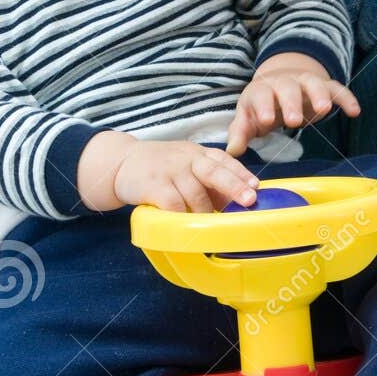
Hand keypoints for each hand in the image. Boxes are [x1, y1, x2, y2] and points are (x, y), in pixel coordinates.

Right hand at [114, 141, 260, 211]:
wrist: (121, 161)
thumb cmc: (160, 167)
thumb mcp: (185, 164)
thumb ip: (208, 179)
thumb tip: (237, 200)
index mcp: (197, 153)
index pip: (223, 160)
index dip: (240, 173)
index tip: (256, 187)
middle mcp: (186, 158)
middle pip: (214, 171)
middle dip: (234, 185)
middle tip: (249, 200)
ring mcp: (169, 171)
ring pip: (195, 193)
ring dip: (206, 211)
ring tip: (210, 222)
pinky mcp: (154, 185)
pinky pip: (174, 204)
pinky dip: (183, 215)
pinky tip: (187, 222)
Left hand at [227, 53, 359, 156]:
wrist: (281, 79)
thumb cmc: (262, 105)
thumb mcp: (248, 116)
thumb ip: (241, 133)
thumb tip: (232, 152)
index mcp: (262, 90)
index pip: (261, 95)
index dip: (264, 107)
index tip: (267, 121)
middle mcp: (284, 82)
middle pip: (288, 88)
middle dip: (291, 103)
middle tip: (293, 121)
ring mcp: (305, 82)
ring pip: (313, 84)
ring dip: (319, 95)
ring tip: (324, 110)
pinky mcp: (325, 86)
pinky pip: (337, 89)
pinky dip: (346, 98)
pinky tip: (354, 112)